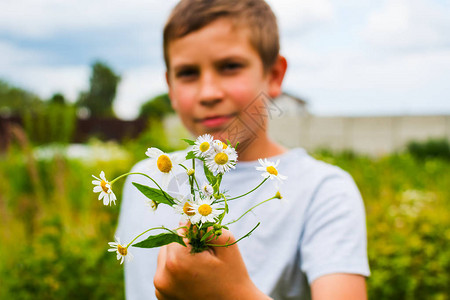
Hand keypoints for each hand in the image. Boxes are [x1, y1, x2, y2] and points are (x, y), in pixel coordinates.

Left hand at [154, 228, 269, 299]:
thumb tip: (187, 215)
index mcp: (177, 261)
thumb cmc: (232, 275)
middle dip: (184, 244)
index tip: (206, 242)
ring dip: (178, 256)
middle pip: (169, 243)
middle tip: (204, 256)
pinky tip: (193, 277)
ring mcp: (160, 289)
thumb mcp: (226, 244)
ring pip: (165, 257)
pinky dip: (176, 270)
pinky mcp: (161, 296)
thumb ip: (205, 225)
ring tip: (199, 268)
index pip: (178, 231)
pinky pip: (165, 272)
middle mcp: (163, 276)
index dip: (194, 232)